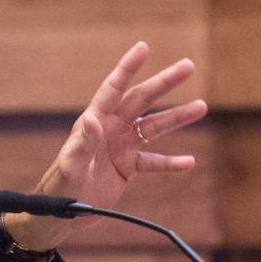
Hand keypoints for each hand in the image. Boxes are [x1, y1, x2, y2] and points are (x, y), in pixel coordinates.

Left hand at [3, 41, 206, 250]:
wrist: (62, 213)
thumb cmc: (59, 187)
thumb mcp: (69, 165)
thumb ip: (81, 144)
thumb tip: (91, 119)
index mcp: (95, 121)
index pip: (114, 89)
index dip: (128, 68)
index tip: (144, 48)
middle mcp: (111, 128)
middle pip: (142, 100)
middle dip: (164, 83)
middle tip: (188, 66)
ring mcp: (121, 146)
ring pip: (154, 127)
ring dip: (177, 117)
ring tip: (201, 107)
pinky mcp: (128, 166)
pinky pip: (154, 161)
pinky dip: (171, 163)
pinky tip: (189, 162)